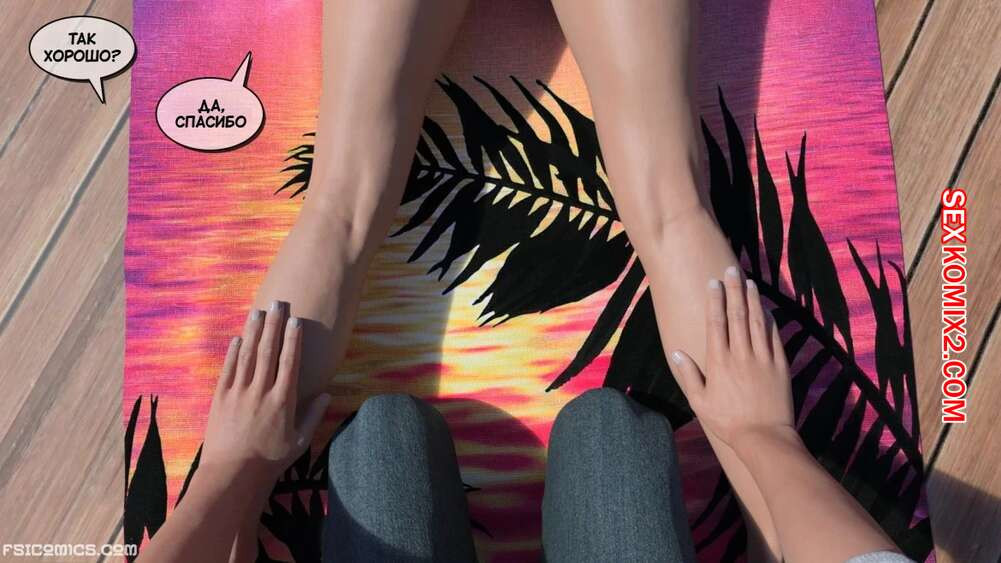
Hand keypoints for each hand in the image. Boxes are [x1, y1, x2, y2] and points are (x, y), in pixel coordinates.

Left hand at [200, 301, 330, 488]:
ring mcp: (239, 393)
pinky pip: (228, 369)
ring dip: (253, 331)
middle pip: (268, 351)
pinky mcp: (220, 398)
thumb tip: (328, 394)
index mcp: (283, 401)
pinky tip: (238, 338)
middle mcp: (261, 392)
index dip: (293, 339)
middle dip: (273, 325)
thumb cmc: (270, 460)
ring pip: (247, 355)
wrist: (232, 474)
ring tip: (258, 311)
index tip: (296, 320)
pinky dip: (233, 352)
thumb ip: (314, 416)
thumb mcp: (300, 442)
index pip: (290, 362)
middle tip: (277, 302)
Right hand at [670, 267, 795, 446]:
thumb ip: (689, 375)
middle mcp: (741, 355)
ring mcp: (762, 358)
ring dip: (752, 299)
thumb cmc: (728, 422)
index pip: (716, 322)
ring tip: (749, 281)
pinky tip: (766, 309)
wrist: (764, 437)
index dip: (715, 300)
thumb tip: (676, 353)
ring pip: (756, 321)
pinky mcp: (780, 366)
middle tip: (732, 269)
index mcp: (719, 362)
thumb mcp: (700, 402)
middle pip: (737, 315)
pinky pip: (774, 337)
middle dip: (734, 290)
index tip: (713, 282)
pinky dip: (769, 320)